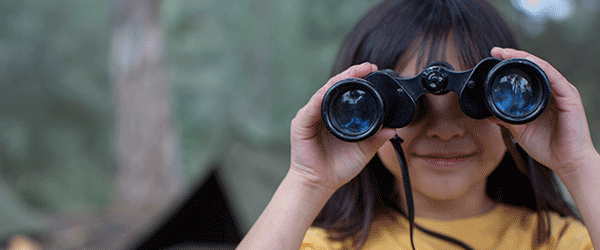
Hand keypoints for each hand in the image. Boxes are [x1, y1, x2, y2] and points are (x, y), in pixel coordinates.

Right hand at [289, 62, 395, 191]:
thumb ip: (376, 139)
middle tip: (366, 66)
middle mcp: (323, 111)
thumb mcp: (364, 151)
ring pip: (323, 93)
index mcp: (337, 115)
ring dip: (337, 82)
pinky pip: (310, 109)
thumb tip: (393, 129)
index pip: (347, 91)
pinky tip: (326, 93)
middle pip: (335, 86)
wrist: (320, 184)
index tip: (372, 69)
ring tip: (351, 74)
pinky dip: (318, 100)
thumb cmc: (339, 167)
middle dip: (350, 74)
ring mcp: (311, 116)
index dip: (358, 79)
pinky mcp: (300, 125)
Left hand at [489, 47, 597, 172]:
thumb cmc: (546, 146)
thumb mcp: (519, 130)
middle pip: (533, 67)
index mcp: (541, 97)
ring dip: (524, 57)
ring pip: (542, 68)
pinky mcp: (569, 97)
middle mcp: (552, 91)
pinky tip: (529, 61)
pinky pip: (554, 77)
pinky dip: (541, 67)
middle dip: (514, 56)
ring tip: (508, 52)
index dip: (510, 63)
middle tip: (497, 50)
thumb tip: (487, 113)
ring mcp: (562, 92)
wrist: (566, 162)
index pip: (526, 74)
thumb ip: (505, 119)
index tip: (494, 56)